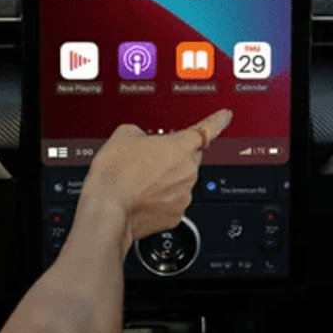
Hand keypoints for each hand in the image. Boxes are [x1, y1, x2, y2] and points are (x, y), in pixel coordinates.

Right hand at [79, 109, 232, 242]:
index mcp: (180, 146)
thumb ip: (141, 132)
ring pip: (180, 181)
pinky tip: (140, 197)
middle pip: (188, 157)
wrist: (107, 210)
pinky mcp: (175, 215)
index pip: (207, 128)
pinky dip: (160, 199)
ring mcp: (183, 195)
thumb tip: (141, 139)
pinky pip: (171, 202)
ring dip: (165, 179)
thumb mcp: (123, 135)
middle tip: (147, 160)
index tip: (225, 116)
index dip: (218, 120)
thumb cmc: (115, 174)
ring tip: (138, 181)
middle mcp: (188, 171)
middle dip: (173, 157)